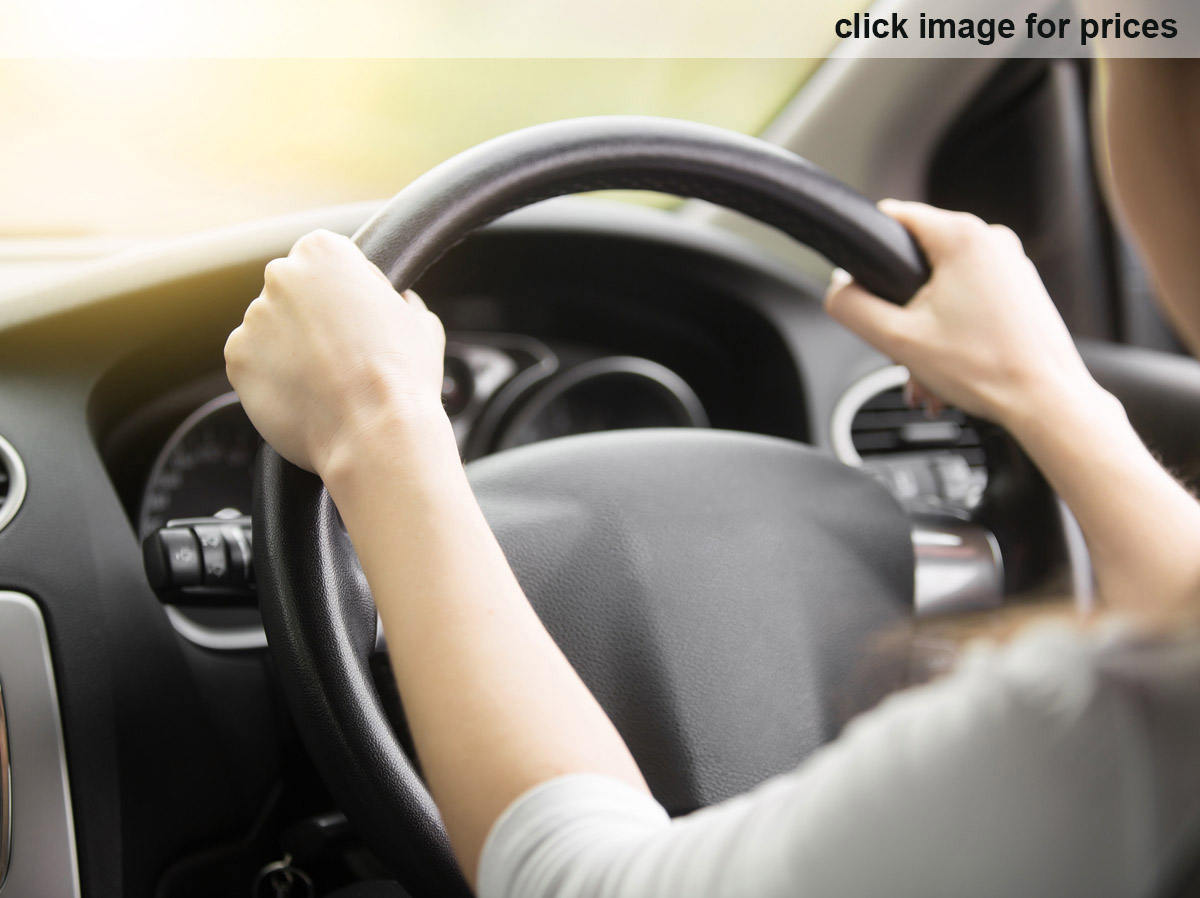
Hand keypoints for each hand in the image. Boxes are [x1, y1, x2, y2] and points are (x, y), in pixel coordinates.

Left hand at [225, 229, 448, 476]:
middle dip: (311, 316)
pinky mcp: (237, 359)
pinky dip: (272, 377)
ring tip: (326, 381)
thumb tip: (397, 302)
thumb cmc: (403, 377)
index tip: (358, 318)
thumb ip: (397, 299)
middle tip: (342, 352)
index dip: (346, 291)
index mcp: (324, 252)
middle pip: (292, 289)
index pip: (326, 258)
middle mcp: (281, 276)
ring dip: (290, 347)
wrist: (375, 433)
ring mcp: (254, 318)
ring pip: (271, 328)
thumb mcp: (421, 321)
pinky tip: (306, 394)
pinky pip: (253, 362)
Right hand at [825, 200, 1099, 429]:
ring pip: (944, 287)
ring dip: (926, 330)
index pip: (894, 217)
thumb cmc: (987, 370)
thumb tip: (837, 289)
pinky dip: (954, 333)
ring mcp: (1012, 265)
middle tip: (901, 351)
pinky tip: (950, 370)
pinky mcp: (1022, 291)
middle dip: (901, 310)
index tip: (866, 290)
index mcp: (963, 237)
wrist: (1046, 402)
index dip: (870, 253)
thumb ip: (851, 307)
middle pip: (918, 261)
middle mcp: (993, 241)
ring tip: (928, 374)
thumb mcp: (896, 339)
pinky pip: (971, 301)